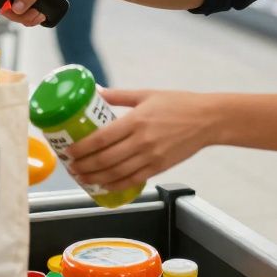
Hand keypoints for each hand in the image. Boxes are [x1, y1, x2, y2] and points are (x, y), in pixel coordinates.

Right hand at [0, 0, 91, 25]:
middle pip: (3, 3)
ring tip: (39, 14)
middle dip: (19, 14)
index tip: (20, 9)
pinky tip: (40, 14)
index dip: (5, 2)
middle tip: (34, 14)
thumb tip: (16, 8)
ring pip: (12, 10)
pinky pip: (21, 10)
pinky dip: (29, 16)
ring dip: (26, 17)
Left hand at [68, 89, 218, 191]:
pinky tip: (104, 185)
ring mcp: (151, 157)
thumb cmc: (178, 104)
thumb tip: (97, 90)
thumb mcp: (146, 94)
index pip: (102, 138)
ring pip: (117, 173)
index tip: (69, 150)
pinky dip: (116, 185)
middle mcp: (142, 141)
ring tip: (82, 177)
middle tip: (71, 166)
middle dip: (85, 165)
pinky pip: (133, 180)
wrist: (207, 120)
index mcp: (136, 120)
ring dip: (96, 177)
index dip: (83, 147)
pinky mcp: (160, 167)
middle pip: (106, 159)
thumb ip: (120, 95)